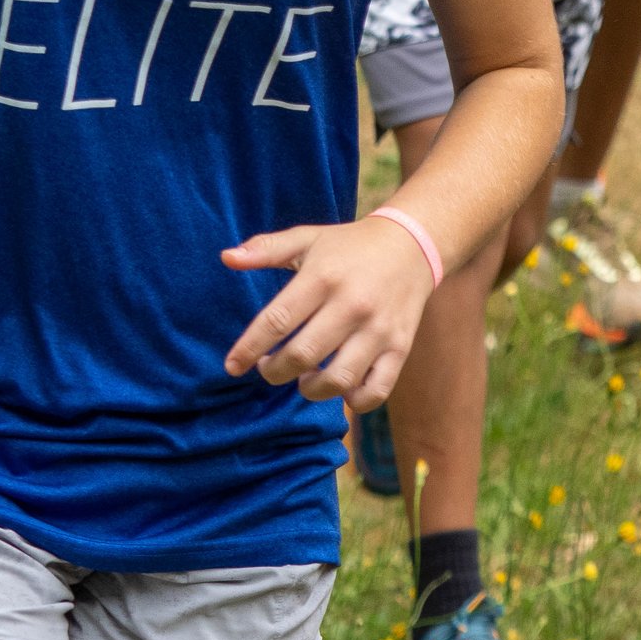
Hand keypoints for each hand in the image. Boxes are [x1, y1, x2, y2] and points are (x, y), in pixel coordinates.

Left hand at [221, 215, 437, 412]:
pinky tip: (341, 387)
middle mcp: (353, 304)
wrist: (414, 244)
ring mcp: (379, 329)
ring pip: (337, 380)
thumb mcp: (308, 239)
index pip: (276, 322)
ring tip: (305, 377)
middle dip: (274, 371)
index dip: (247, 348)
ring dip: (310, 388)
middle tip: (269, 367)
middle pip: (302, 356)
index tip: (233, 364)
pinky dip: (354, 400)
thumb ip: (266, 249)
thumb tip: (226, 258)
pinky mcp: (400, 346)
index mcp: (324, 277)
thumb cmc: (350, 245)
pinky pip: (376, 391)